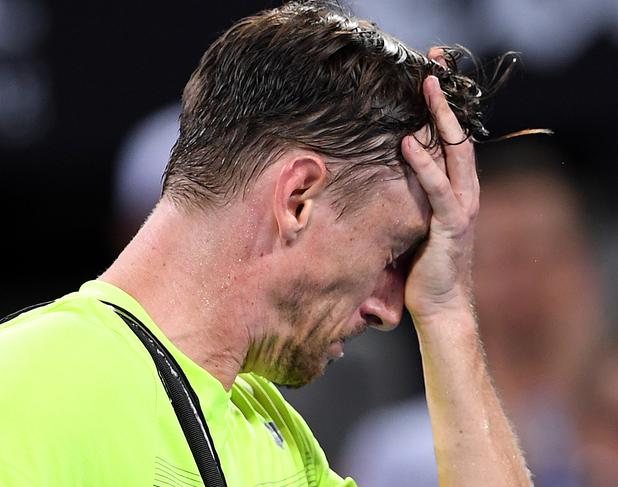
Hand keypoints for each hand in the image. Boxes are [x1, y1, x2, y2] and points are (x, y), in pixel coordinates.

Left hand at [401, 75, 478, 322]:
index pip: (454, 144)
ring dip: (441, 119)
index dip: (445, 111)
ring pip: (456, 155)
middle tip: (432, 68)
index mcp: (458, 193)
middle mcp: (466, 195)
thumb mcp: (416, 225)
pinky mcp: (451, 228)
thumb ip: (411, 200)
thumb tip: (381, 180)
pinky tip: (409, 144)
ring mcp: (462, 210)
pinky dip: (425, 166)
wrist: (439, 308)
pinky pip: (439, 191)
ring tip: (426, 88)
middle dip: (446, 102)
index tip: (431, 82)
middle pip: (459, 138)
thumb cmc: (422, 270)